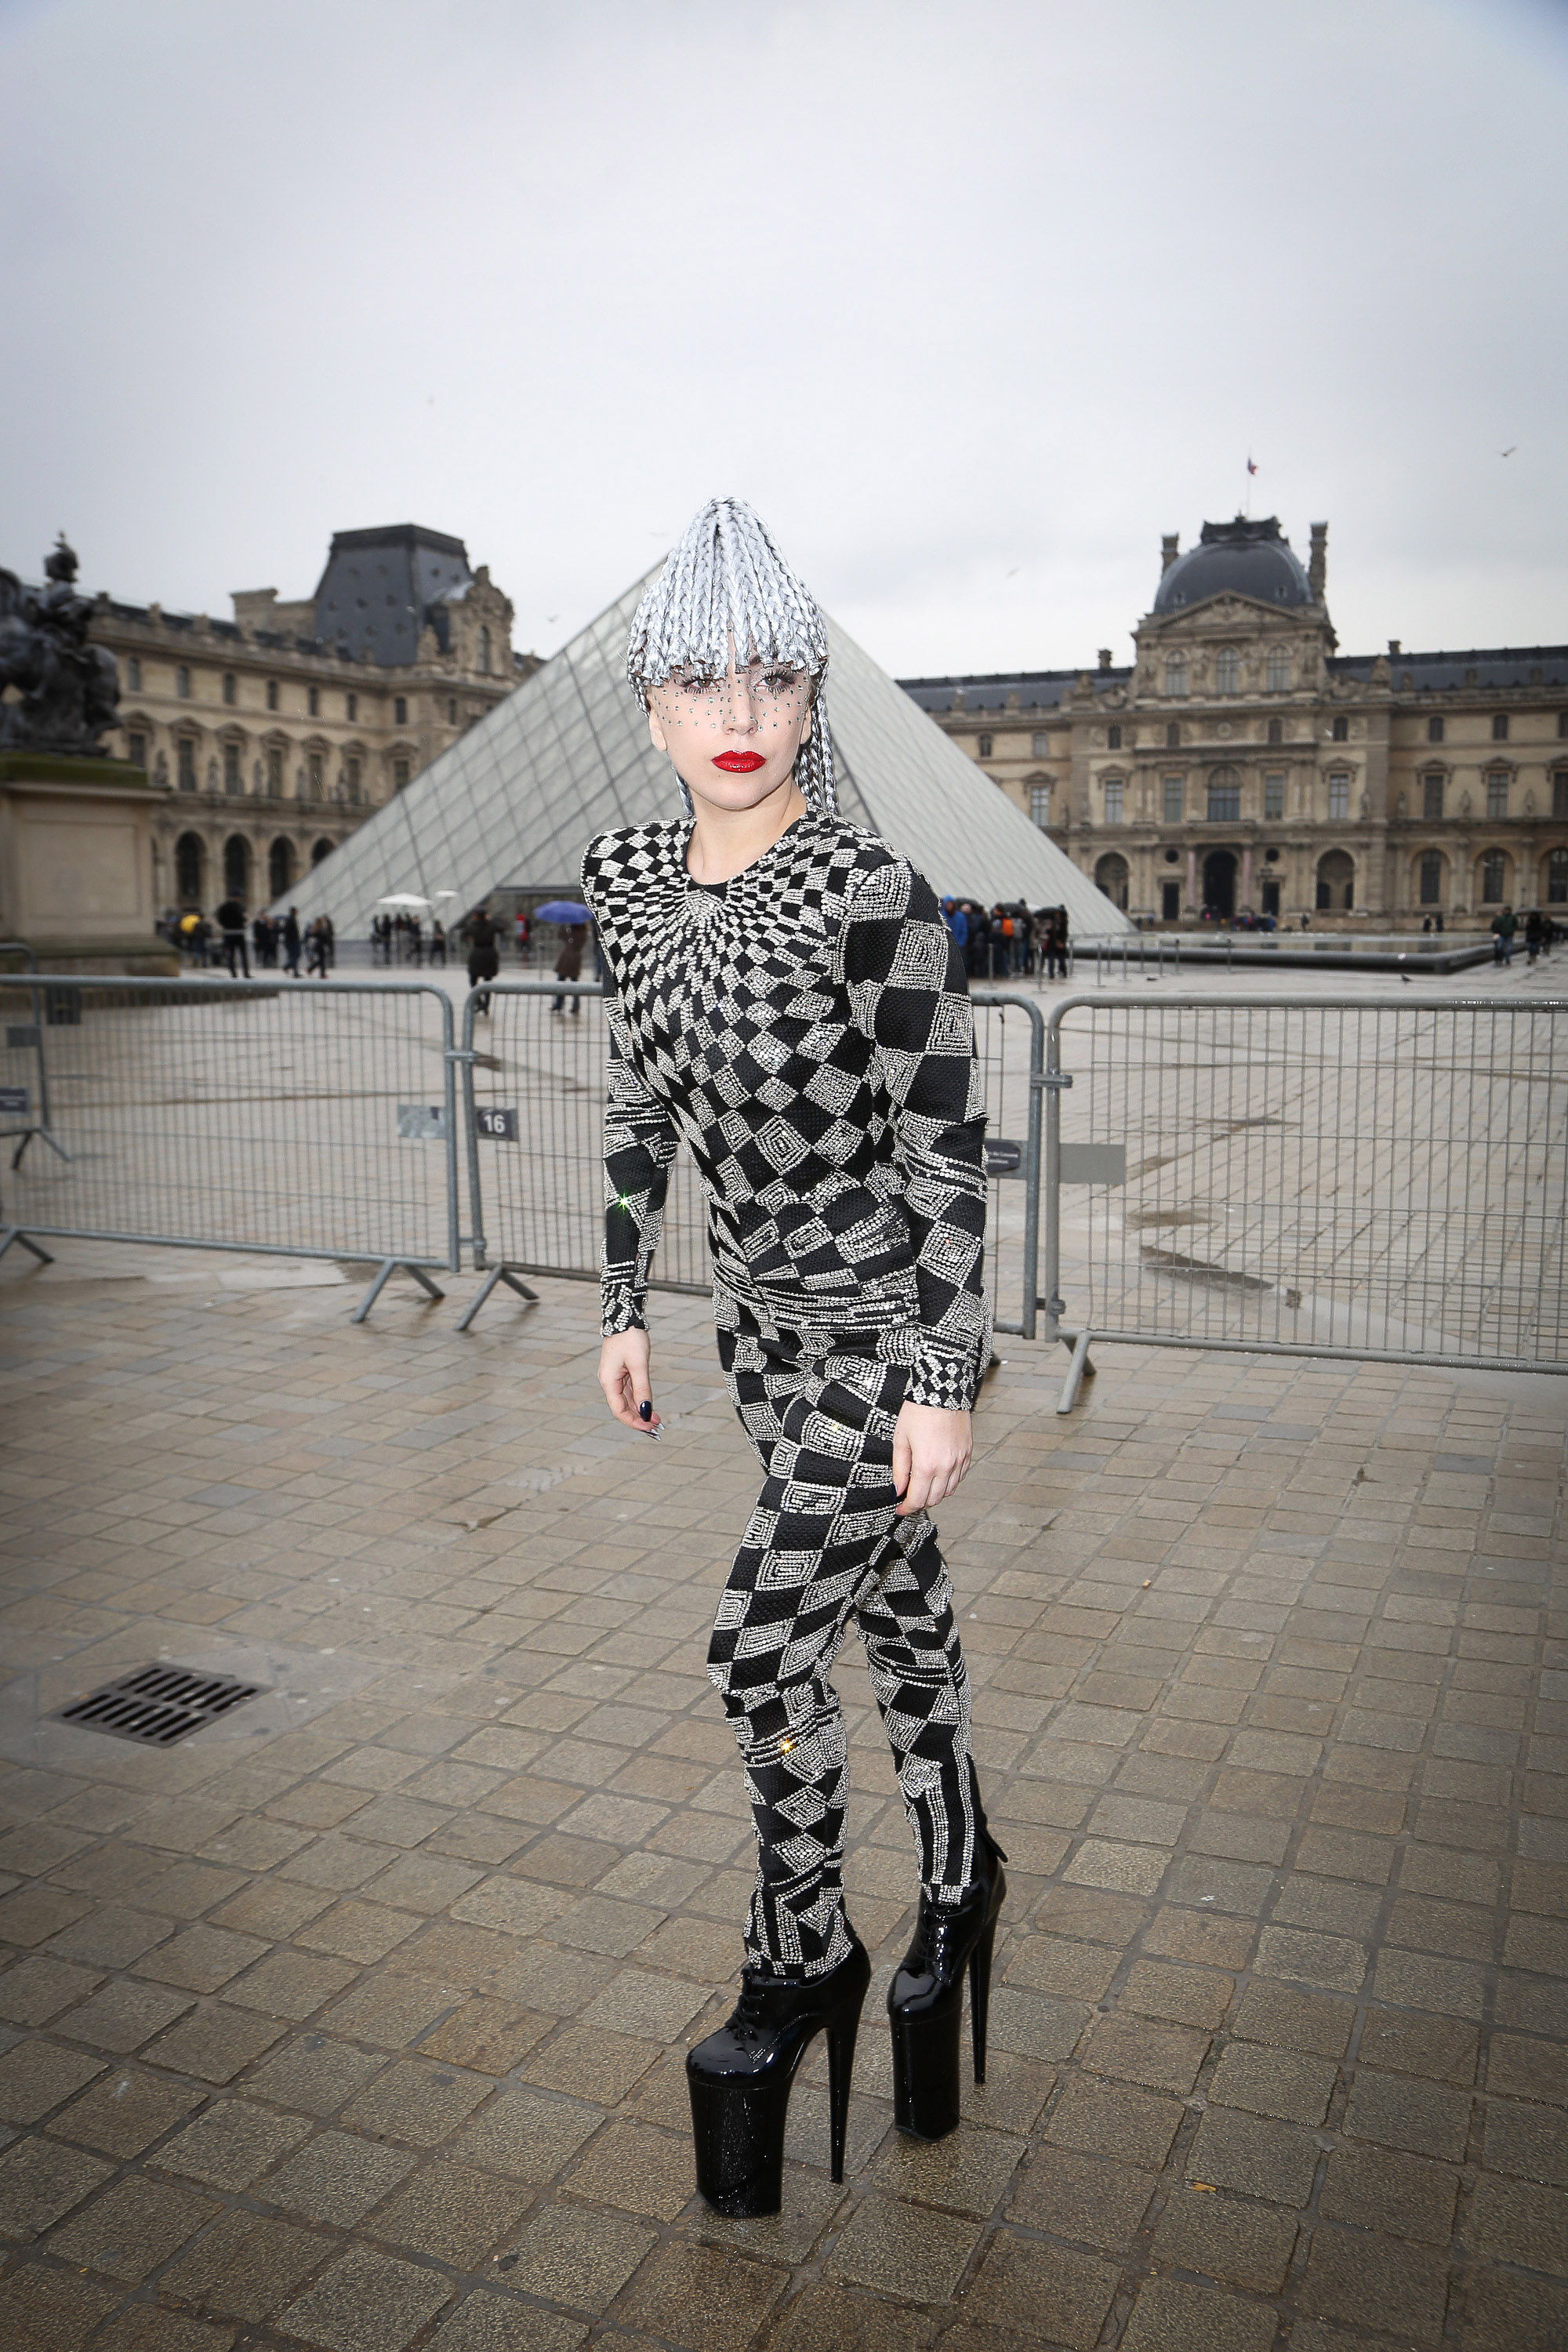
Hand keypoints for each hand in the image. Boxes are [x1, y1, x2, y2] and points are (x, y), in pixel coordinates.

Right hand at [598, 1329, 660, 1436]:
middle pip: (622, 1407)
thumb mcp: (639, 1365)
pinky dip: (639, 1398)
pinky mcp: (621, 1370)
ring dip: (641, 1409)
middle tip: (657, 1426)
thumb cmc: (630, 1338)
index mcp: (608, 1381)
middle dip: (639, 1418)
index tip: (650, 1428)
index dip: (634, 1422)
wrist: (624, 1316)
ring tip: (657, 1418)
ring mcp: (614, 1376)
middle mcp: (609, 1381)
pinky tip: (649, 1404)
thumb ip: (642, 1389)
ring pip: (627, 1400)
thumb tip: (647, 1410)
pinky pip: (629, 1390)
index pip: (619, 1411)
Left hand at [892, 1401, 970, 1515]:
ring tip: (923, 1485)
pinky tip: (939, 1474)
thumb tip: (898, 1490)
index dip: (907, 1508)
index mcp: (927, 1465)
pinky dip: (949, 1481)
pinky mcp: (967, 1453)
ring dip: (935, 1493)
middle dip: (920, 1503)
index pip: (917, 1500)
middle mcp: (946, 1466)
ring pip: (948, 1490)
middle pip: (934, 1499)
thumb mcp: (900, 1440)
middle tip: (909, 1498)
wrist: (941, 1392)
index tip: (900, 1508)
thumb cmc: (919, 1411)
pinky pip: (960, 1477)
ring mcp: (959, 1460)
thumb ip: (899, 1469)